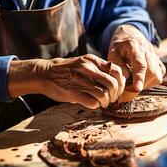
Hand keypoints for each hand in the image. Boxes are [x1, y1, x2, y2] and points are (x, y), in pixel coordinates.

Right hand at [8, 54, 124, 108]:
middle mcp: (88, 69)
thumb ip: (98, 69)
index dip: (121, 83)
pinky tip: (93, 104)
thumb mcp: (83, 63)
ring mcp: (80, 81)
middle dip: (115, 95)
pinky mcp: (73, 92)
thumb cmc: (67, 70)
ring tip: (103, 103)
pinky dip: (96, 105)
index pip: (117, 71)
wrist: (44, 73)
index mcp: (92, 61)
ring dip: (106, 102)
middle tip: (112, 99)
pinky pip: (93, 102)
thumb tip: (115, 81)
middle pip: (113, 84)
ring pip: (104, 94)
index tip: (117, 89)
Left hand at [108, 25, 165, 90]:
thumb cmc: (119, 46)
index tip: (137, 88)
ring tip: (136, 83)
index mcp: (134, 46)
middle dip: (142, 83)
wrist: (129, 34)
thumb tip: (126, 78)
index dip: (139, 77)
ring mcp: (155, 55)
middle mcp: (148, 50)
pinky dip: (153, 80)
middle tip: (130, 89)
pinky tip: (143, 79)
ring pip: (158, 74)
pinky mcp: (158, 60)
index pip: (140, 64)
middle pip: (152, 71)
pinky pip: (161, 74)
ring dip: (148, 83)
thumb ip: (118, 65)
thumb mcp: (112, 52)